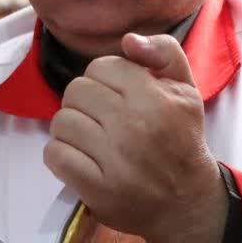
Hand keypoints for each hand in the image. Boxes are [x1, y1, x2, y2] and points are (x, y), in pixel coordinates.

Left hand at [43, 32, 227, 242]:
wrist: (186, 202)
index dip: (103, 79)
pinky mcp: (97, 188)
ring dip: (70, 129)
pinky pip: (55, 155)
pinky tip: (79, 158)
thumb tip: (128, 40)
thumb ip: (164, 51)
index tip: (115, 96)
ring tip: (89, 139)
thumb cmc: (181, 138)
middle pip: (76, 92)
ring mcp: (115, 159)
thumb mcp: (185, 88)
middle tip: (100, 118)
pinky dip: (60, 156)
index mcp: (154, 97)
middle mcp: (134, 126)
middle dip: (84, 102)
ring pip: (62, 122)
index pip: (100, 67)